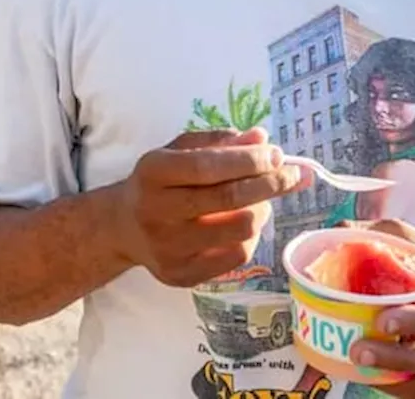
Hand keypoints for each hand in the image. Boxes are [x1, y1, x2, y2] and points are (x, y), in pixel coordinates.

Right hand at [112, 128, 305, 286]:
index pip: (207, 166)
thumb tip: (261, 138)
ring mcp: (168, 248)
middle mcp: (156, 211)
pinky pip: (237, 257)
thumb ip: (218, 142)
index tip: (276, 154)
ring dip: (261, 210)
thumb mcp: (178, 151)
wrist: (123, 227)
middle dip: (268, 183)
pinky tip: (244, 223)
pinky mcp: (181, 275)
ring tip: (260, 200)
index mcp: (153, 172)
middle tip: (290, 174)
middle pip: (228, 199)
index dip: (248, 160)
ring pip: (240, 230)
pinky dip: (250, 236)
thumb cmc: (159, 182)